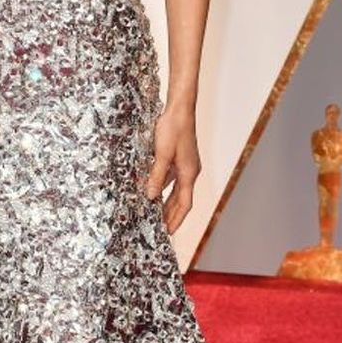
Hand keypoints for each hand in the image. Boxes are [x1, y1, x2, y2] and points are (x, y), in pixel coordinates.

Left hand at [145, 103, 200, 234]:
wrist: (180, 109)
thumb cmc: (173, 129)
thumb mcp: (162, 154)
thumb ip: (156, 176)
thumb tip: (151, 196)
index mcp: (189, 173)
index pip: (184, 204)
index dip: (176, 220)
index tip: (168, 233)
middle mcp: (190, 171)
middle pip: (181, 200)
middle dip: (171, 215)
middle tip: (161, 229)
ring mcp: (186, 164)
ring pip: (176, 190)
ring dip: (167, 202)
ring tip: (156, 214)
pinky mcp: (180, 157)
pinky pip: (172, 178)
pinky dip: (163, 187)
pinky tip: (153, 190)